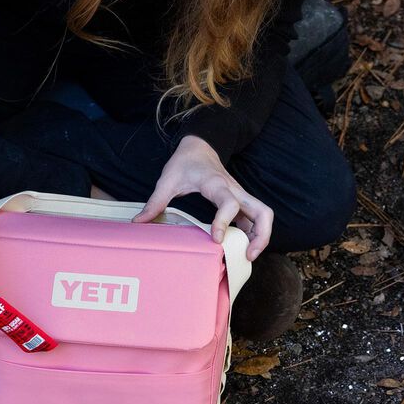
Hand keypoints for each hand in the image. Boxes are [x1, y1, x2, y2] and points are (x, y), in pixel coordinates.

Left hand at [132, 135, 272, 259]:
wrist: (200, 147)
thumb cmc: (185, 162)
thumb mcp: (168, 179)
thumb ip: (156, 201)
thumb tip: (139, 222)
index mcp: (216, 184)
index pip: (228, 203)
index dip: (224, 222)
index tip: (216, 240)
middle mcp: (234, 190)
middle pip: (262, 211)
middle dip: (260, 236)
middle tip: (247, 255)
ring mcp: (240, 196)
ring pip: (263, 215)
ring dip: (261, 237)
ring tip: (246, 256)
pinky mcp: (240, 202)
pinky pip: (254, 218)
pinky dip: (254, 233)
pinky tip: (240, 247)